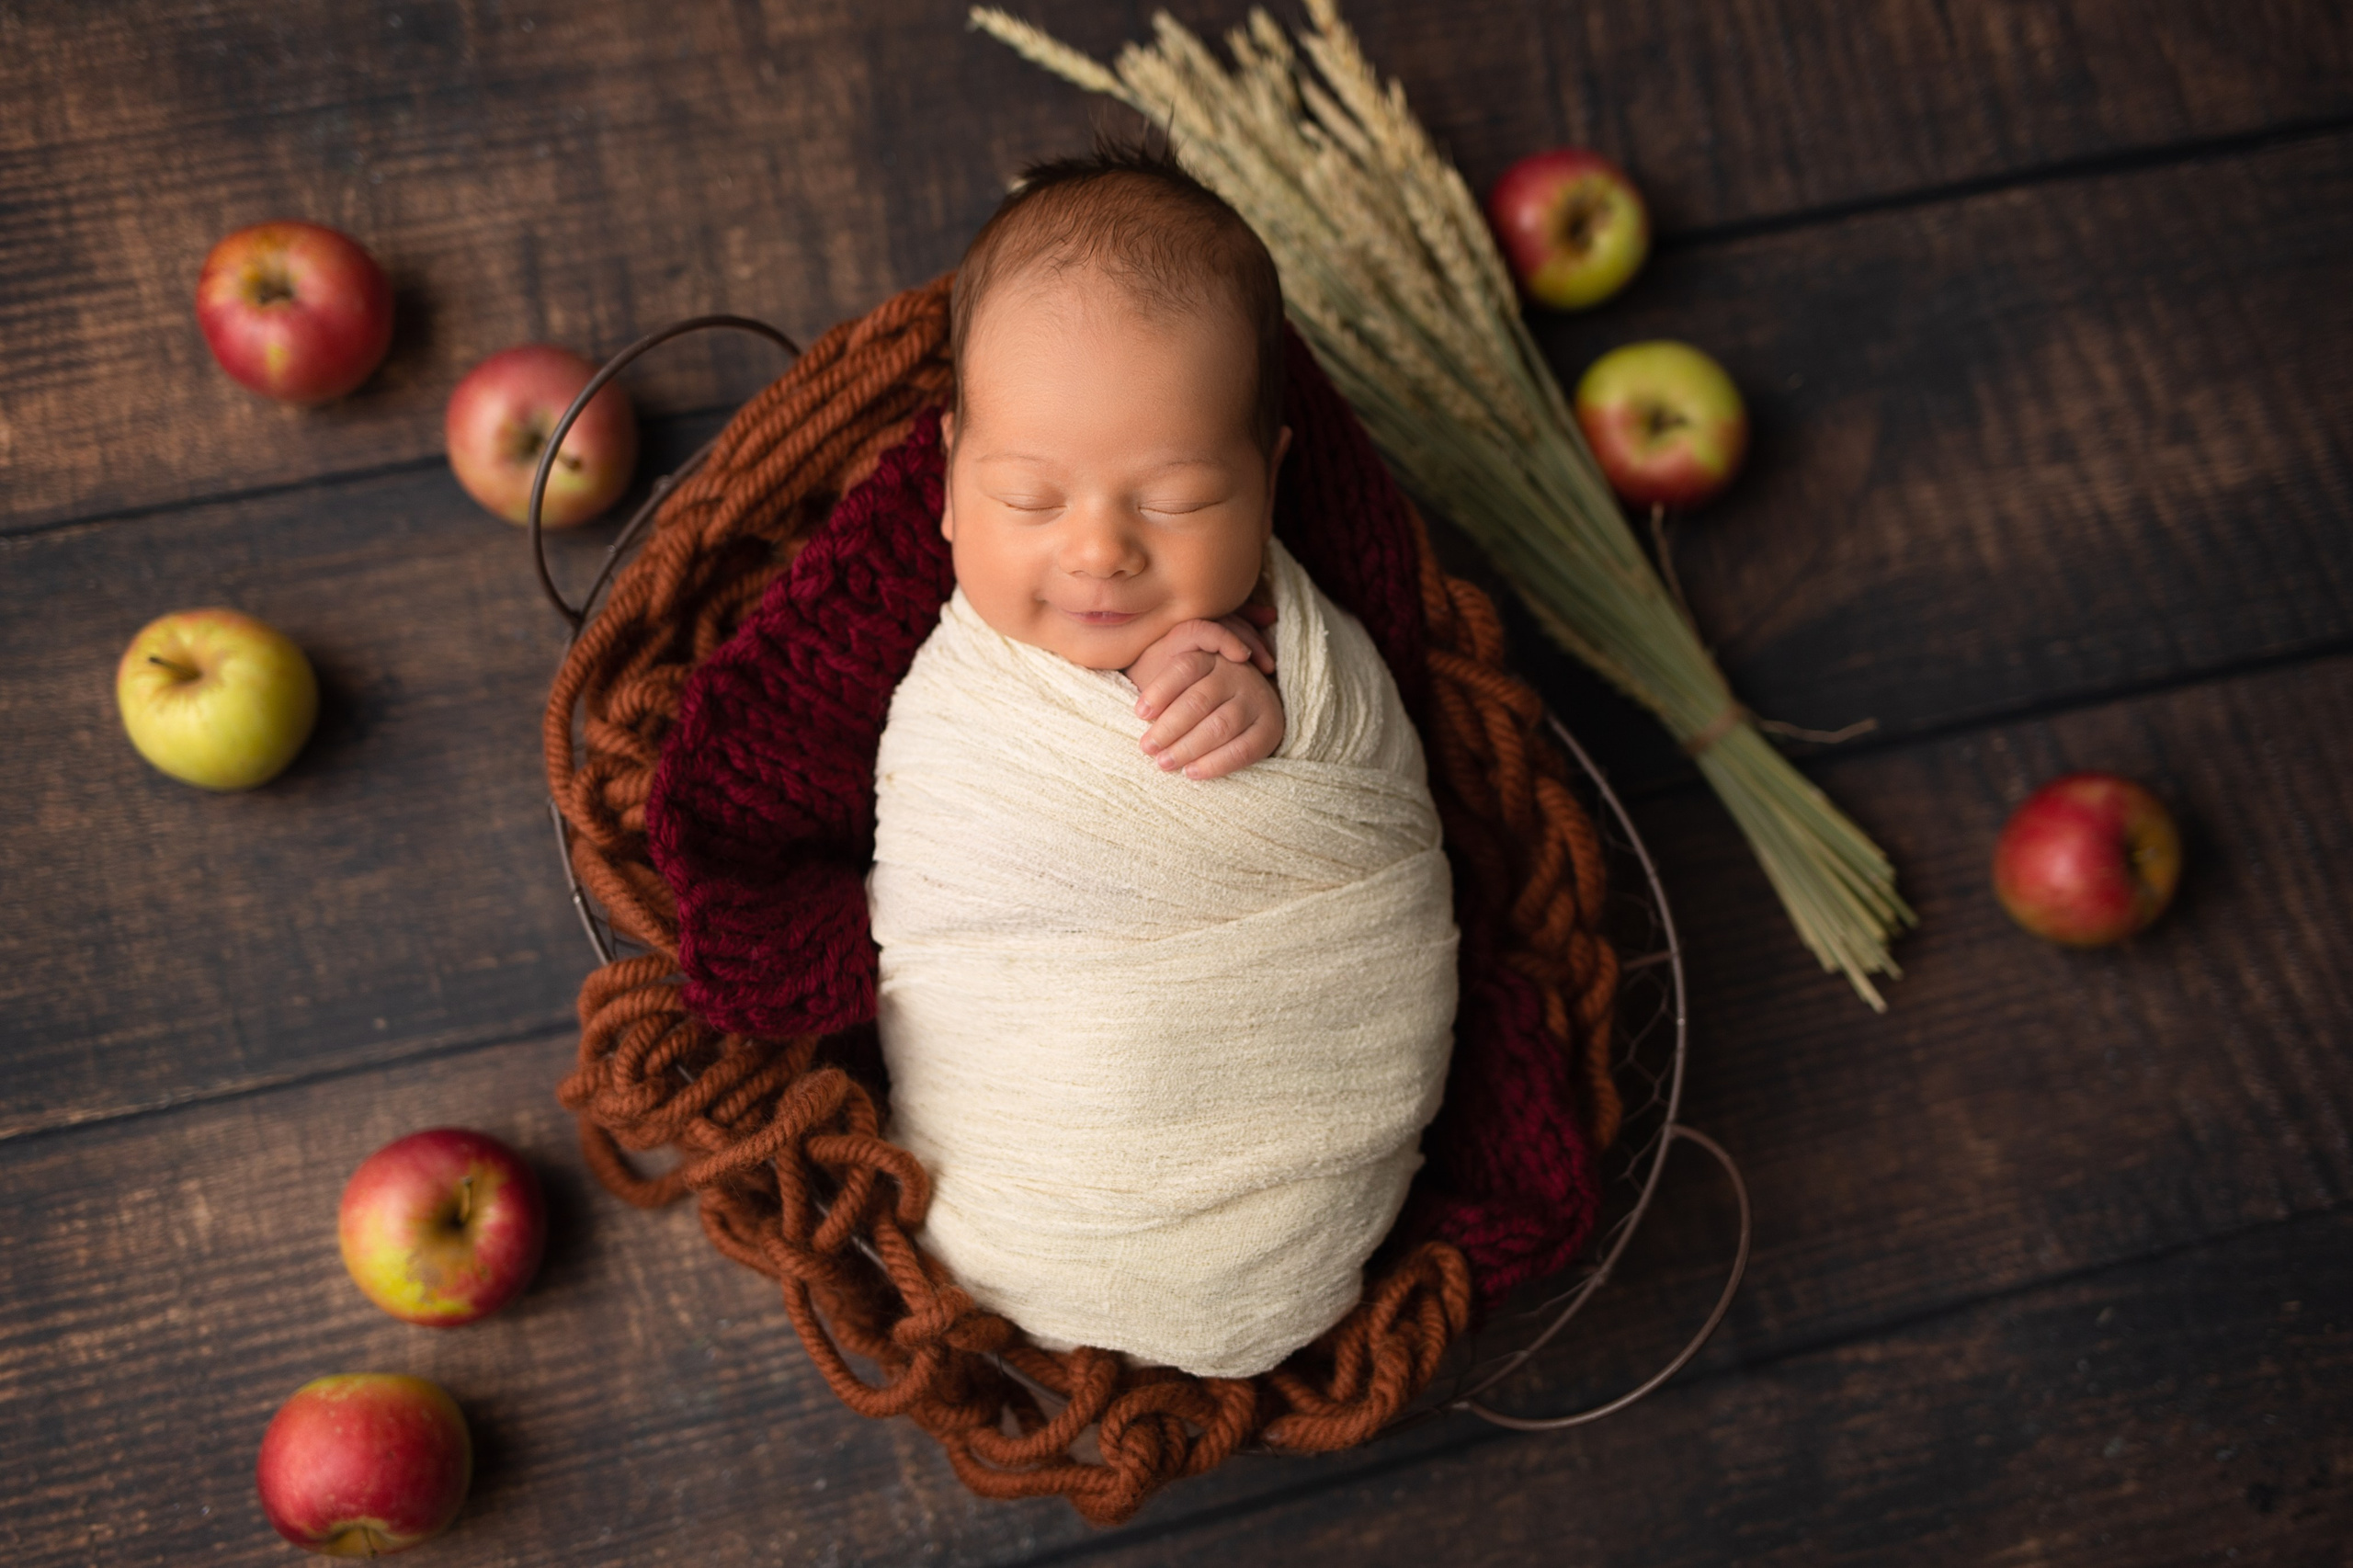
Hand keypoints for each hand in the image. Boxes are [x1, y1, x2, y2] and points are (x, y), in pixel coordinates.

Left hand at [1126, 615, 1285, 780]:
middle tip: (1147, 747)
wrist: (1254, 702)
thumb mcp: (1185, 679)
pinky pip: (1243, 750)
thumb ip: (1166, 687)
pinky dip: (1215, 764)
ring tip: (1163, 763)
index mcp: (1213, 657)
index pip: (1185, 668)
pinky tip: (1192, 772)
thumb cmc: (1204, 694)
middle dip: (1168, 727)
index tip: (1140, 714)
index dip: (1160, 691)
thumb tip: (1142, 715)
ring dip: (1188, 748)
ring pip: (1220, 726)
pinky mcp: (1271, 727)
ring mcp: (1257, 701)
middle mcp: (1237, 675)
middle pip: (1199, 700)